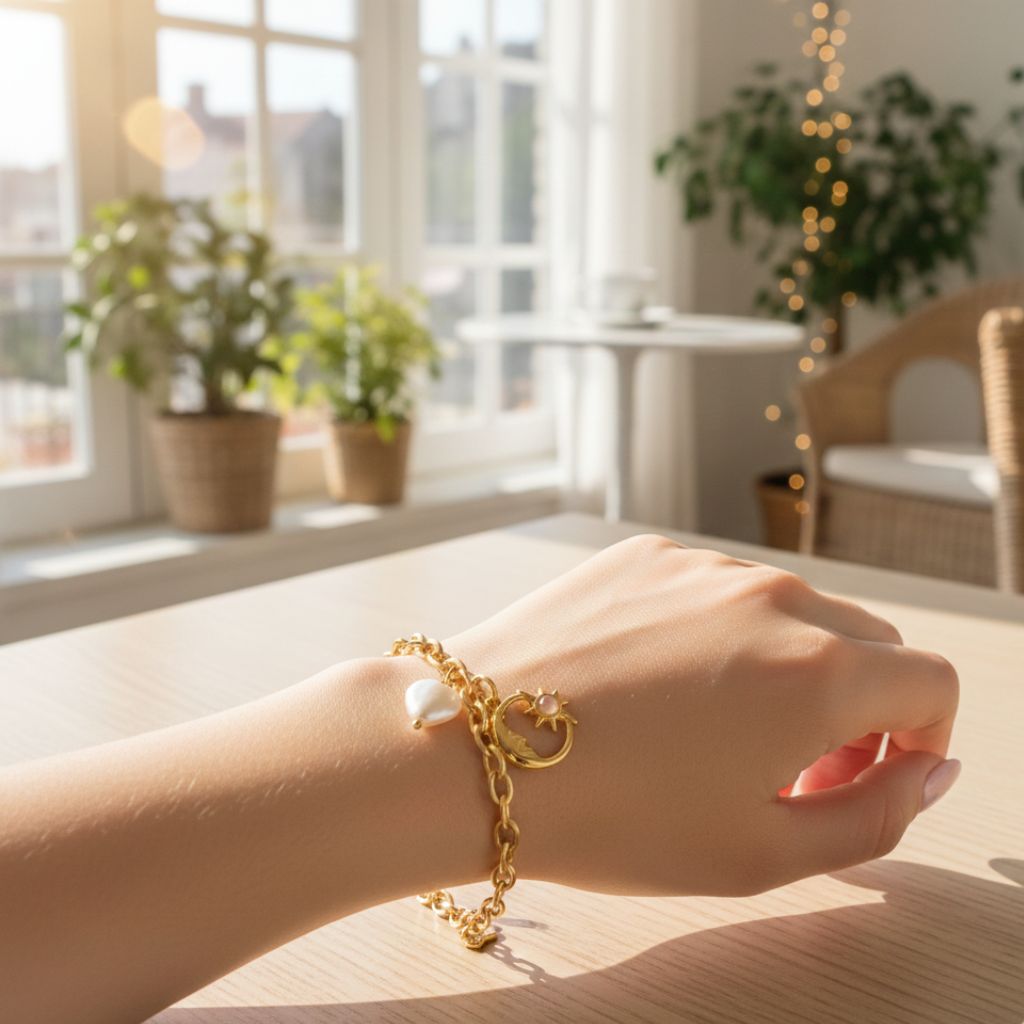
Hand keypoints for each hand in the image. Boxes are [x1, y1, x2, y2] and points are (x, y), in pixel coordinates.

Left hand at [446, 534, 959, 896]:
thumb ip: (876, 816)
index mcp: (819, 669)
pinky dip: (716, 633)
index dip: (919, 739)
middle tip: (792, 769)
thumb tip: (928, 769)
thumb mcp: (762, 853)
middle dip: (855, 708)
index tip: (871, 773)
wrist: (471, 752)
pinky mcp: (643, 554)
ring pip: (788, 611)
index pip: (929, 683)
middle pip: (864, 642)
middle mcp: (771, 595)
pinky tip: (655, 685)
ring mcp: (701, 565)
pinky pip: (714, 589)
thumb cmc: (612, 816)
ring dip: (783, 667)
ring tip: (714, 730)